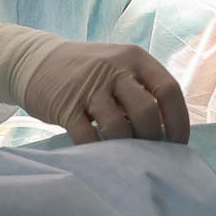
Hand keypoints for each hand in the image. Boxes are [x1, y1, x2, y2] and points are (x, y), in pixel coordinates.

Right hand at [0, 25, 189, 145]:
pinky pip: (88, 137)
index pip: (169, 90)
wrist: (36, 60)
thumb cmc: (88, 72)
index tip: (178, 145)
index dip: (179, 121)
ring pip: (118, 127)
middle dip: (152, 140)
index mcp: (134, 58)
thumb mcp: (118, 67)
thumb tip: (169, 131)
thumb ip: (142, 90)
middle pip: (146, 111)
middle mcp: (114, 68)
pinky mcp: (65, 105)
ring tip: (126, 158)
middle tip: (149, 155)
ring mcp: (88, 86)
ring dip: (126, 149)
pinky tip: (101, 157)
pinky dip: (98, 152)